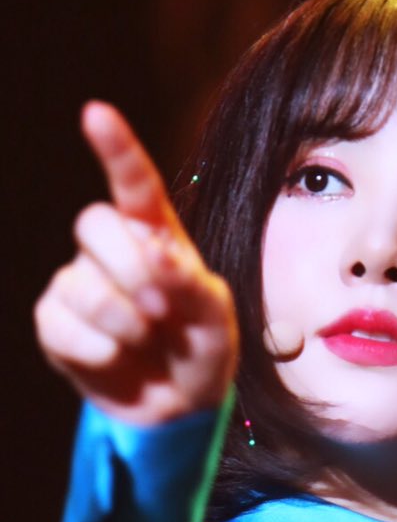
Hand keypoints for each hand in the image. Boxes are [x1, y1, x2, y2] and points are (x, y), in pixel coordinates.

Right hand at [33, 101, 239, 427]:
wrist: (179, 407)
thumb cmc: (201, 350)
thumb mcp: (216, 321)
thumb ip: (193, 285)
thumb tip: (157, 254)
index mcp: (155, 235)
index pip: (133, 185)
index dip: (116, 149)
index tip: (96, 114)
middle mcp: (111, 250)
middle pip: (94, 224)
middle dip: (130, 268)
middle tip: (161, 308)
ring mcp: (79, 284)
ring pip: (80, 283)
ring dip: (121, 319)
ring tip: (145, 339)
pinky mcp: (56, 323)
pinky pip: (60, 324)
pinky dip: (96, 349)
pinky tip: (114, 356)